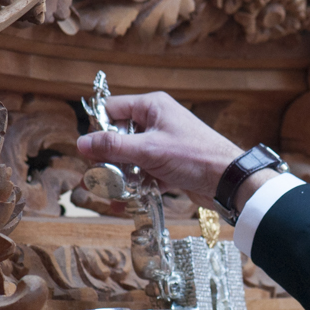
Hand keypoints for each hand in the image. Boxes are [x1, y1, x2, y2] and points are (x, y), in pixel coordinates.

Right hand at [76, 92, 242, 208]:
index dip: (98, 128)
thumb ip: (113, 147)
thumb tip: (81, 142)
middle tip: (94, 177)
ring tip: (104, 193)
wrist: (229, 180)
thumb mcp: (149, 150)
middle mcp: (157, 121)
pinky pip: (145, 172)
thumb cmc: (194, 157)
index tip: (89, 150)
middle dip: (106, 159)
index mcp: (152, 106)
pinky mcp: (170, 165)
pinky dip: (135, 186)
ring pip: (131, 157)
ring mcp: (164, 144)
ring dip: (119, 175)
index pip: (112, 109)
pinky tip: (122, 203)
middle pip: (119, 136)